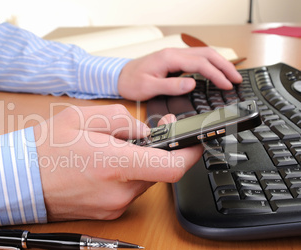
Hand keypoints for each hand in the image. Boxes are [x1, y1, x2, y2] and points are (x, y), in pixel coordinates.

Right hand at [34, 104, 201, 220]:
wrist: (18, 181)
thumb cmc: (44, 149)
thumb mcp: (80, 117)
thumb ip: (121, 120)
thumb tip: (143, 131)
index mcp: (114, 164)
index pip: (171, 167)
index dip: (190, 154)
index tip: (195, 142)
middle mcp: (118, 191)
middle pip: (159, 172)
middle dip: (157, 151)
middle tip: (142, 134)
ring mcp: (113, 205)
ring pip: (144, 181)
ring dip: (139, 163)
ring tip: (113, 149)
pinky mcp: (107, 212)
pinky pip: (129, 191)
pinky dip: (126, 176)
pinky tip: (105, 165)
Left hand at [118, 47, 242, 100]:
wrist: (119, 76)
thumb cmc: (131, 82)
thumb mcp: (148, 88)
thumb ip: (171, 86)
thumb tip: (192, 84)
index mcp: (170, 58)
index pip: (201, 64)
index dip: (217, 75)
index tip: (227, 85)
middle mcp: (174, 53)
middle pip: (207, 54)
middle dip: (225, 66)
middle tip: (237, 79)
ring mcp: (175, 55)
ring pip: (204, 54)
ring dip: (220, 63)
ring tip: (232, 76)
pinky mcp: (174, 60)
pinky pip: (197, 58)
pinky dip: (210, 64)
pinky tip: (215, 71)